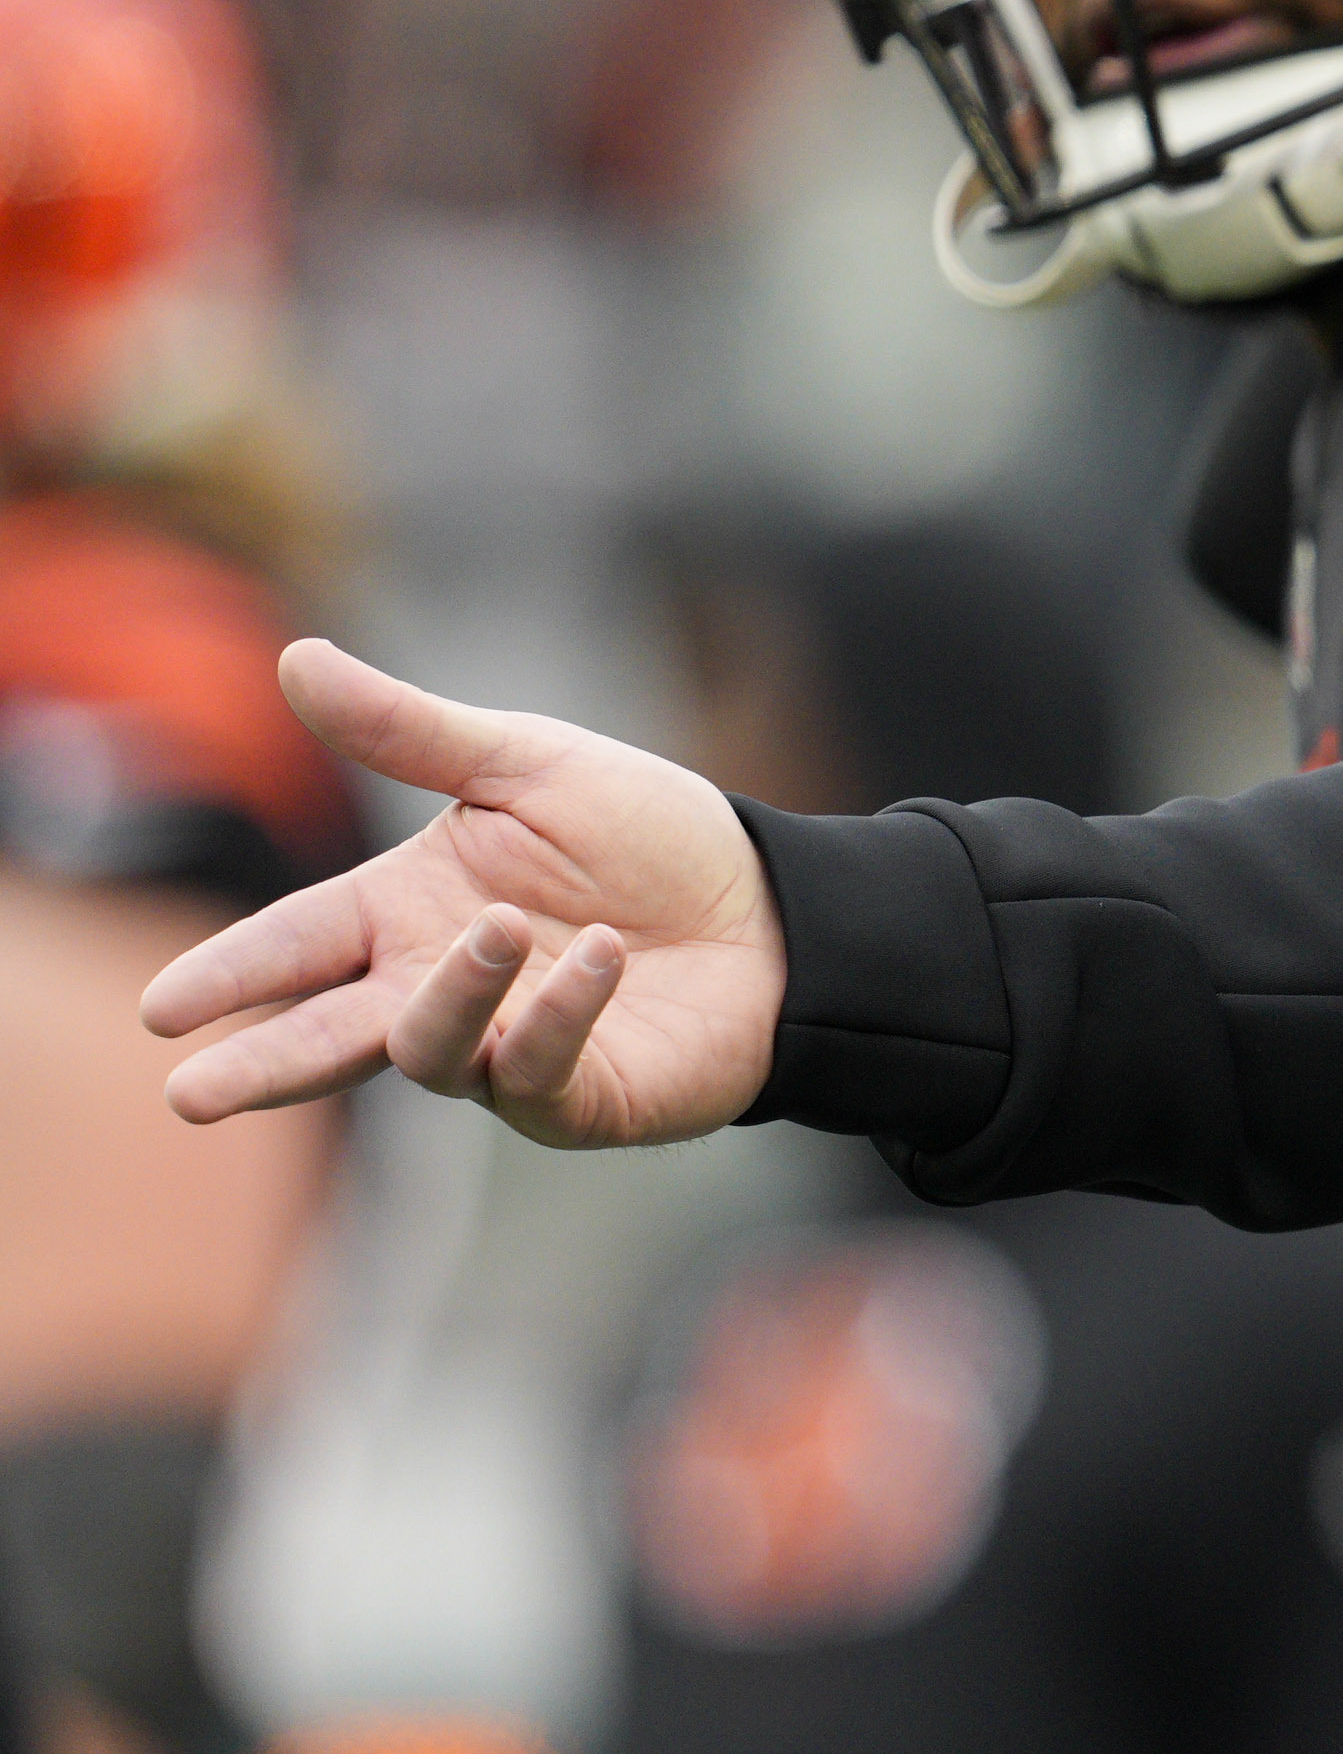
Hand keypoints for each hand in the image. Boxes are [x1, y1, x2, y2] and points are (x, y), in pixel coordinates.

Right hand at [140, 640, 786, 1146]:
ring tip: (502, 926)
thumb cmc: (648, 839)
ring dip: (456, 994)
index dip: (234, 974)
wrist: (772, 906)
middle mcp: (438, 990)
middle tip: (189, 1095)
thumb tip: (294, 657)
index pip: (299, 944)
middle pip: (329, 1036)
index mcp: (407, 912)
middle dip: (262, 1064)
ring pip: (430, 1049)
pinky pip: (539, 1065)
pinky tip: (597, 957)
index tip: (160, 1009)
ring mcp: (500, 1052)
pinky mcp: (574, 1092)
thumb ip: (407, 731)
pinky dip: (559, 1013)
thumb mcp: (528, 765)